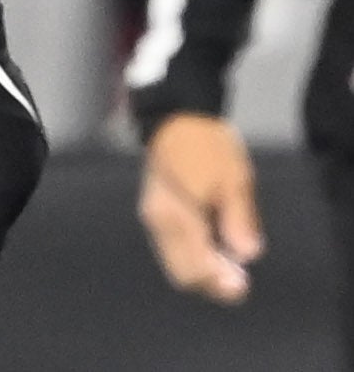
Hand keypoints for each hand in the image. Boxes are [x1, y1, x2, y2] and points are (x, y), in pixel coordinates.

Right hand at [140, 113, 264, 303]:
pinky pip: (174, 249)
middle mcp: (158, 223)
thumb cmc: (208, 145)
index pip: (194, 270)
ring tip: (233, 264)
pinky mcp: (156, 212)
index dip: (220, 285)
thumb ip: (239, 219)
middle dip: (212, 284)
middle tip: (242, 280)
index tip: (245, 283)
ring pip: (177, 264)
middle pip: (182, 274)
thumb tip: (247, 256)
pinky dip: (196, 257)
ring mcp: (154, 218)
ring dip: (205, 271)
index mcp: (176, 216)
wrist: (177, 115)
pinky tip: (216, 247)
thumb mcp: (234, 179)